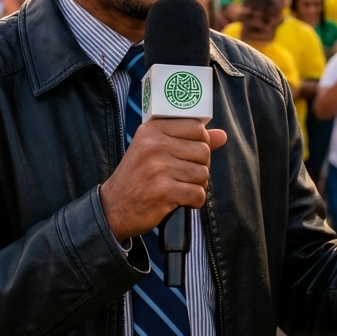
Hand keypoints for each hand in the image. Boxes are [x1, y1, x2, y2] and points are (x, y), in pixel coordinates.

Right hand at [99, 119, 227, 241]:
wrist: (113, 207)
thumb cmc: (138, 177)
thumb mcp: (155, 150)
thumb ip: (188, 140)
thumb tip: (222, 135)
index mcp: (153, 129)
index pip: (196, 127)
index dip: (200, 143)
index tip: (189, 155)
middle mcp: (155, 145)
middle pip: (204, 151)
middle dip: (200, 167)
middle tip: (183, 175)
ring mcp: (159, 168)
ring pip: (202, 174)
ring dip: (197, 185)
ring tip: (180, 187)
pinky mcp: (163, 191)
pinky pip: (197, 194)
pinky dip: (194, 201)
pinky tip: (179, 200)